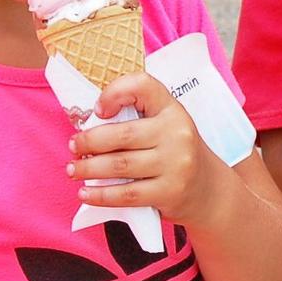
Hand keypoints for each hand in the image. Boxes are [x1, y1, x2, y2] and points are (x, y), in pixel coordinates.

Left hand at [70, 72, 233, 226]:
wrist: (208, 189)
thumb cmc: (175, 152)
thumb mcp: (165, 126)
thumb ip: (136, 118)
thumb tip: (89, 125)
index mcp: (172, 110)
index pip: (143, 86)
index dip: (115, 92)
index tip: (98, 110)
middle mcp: (177, 133)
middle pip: (122, 134)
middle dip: (89, 142)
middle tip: (74, 147)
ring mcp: (176, 164)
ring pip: (119, 165)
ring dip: (88, 169)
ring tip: (73, 170)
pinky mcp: (169, 191)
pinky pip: (126, 194)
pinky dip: (100, 195)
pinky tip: (85, 193)